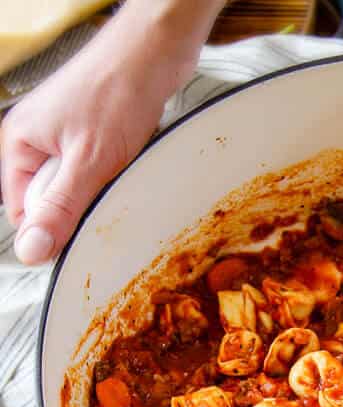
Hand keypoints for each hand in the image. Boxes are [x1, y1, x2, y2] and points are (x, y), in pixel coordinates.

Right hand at [0, 0, 224, 264]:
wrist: (154, 52)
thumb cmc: (118, 93)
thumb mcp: (86, 163)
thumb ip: (59, 209)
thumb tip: (31, 249)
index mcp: (19, 143)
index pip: (22, 213)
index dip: (52, 228)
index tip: (81, 230)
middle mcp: (36, 139)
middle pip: (52, 201)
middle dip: (82, 204)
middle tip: (105, 187)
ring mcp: (63, 134)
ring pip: (79, 186)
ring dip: (102, 187)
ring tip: (118, 167)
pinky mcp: (89, 133)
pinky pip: (98, 170)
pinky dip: (115, 171)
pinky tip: (127, 157)